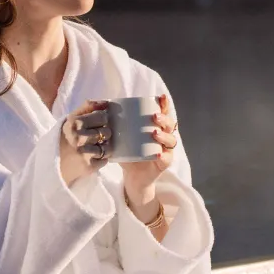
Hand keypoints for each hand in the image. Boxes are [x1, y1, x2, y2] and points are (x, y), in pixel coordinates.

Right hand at [59, 100, 111, 186]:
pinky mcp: (88, 166)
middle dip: (103, 135)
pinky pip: (105, 160)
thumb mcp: (70, 120)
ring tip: (92, 149)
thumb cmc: (63, 139)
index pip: (102, 117)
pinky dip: (100, 160)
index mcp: (74, 123)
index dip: (101, 121)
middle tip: (93, 139)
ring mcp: (84, 152)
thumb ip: (87, 107)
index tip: (95, 125)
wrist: (52, 165)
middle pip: (107, 132)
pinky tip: (90, 159)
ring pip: (108, 147)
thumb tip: (106, 103)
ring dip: (103, 149)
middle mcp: (78, 137)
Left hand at [120, 93, 177, 217]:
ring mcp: (166, 150)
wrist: (132, 177)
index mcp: (157, 127)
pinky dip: (163, 156)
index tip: (160, 96)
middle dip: (164, 118)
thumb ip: (116, 124)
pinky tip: (158, 153)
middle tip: (153, 116)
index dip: (164, 104)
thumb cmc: (128, 152)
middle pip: (170, 124)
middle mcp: (165, 137)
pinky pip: (167, 159)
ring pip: (171, 140)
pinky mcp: (163, 164)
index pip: (163, 113)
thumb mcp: (122, 137)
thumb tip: (102, 107)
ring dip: (164, 135)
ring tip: (154, 133)